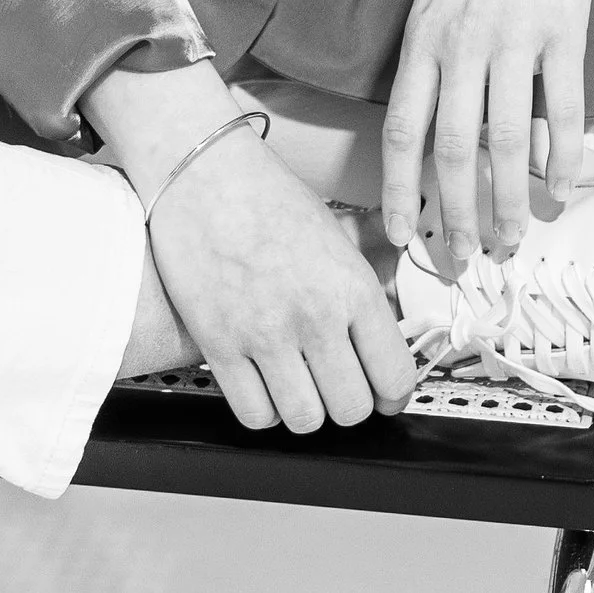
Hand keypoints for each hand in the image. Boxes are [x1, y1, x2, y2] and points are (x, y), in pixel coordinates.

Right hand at [140, 122, 418, 431]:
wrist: (200, 171)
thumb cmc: (265, 195)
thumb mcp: (334, 230)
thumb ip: (363, 284)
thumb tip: (390, 324)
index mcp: (351, 286)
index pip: (394, 376)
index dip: (391, 394)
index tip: (382, 394)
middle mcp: (314, 315)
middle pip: (351, 409)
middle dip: (346, 403)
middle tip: (335, 384)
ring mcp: (265, 334)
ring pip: (305, 421)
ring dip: (304, 408)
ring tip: (296, 383)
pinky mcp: (219, 345)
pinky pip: (255, 414)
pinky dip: (262, 409)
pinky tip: (262, 383)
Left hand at [380, 0, 593, 272]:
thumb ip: (428, 55)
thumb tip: (427, 125)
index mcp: (422, 37)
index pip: (401, 131)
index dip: (398, 191)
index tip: (400, 237)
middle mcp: (461, 43)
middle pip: (453, 150)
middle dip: (454, 217)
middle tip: (463, 262)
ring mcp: (513, 38)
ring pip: (508, 142)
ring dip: (508, 202)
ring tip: (510, 242)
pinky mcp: (561, 31)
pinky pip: (562, 110)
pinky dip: (562, 159)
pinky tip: (559, 191)